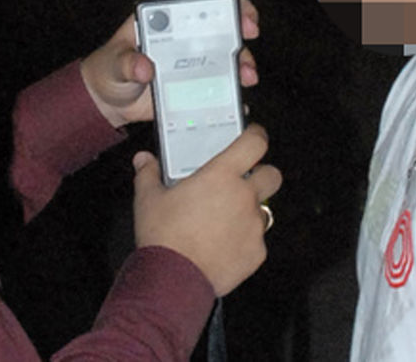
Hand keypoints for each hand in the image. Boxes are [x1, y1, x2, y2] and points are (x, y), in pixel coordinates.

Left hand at [80, 0, 259, 127]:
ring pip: (228, 42)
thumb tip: (144, 67)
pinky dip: (237, 80)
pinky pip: (225, 73)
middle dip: (239, 11)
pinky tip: (241, 89)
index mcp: (158, 14)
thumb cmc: (111, 71)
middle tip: (249, 26)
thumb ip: (127, 64)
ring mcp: (195, 50)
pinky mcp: (201, 73)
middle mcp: (182, 27)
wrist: (113, 100)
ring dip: (242, 54)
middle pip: (218, 8)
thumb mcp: (114, 65)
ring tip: (246, 72)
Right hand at [132, 124, 281, 296]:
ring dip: (250, 210)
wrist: (173, 279)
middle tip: (242, 181)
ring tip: (226, 218)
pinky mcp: (256, 252)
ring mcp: (253, 225)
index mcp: (221, 175)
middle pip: (272, 175)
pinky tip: (224, 244)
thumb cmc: (163, 236)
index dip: (256, 135)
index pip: (255, 142)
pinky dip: (244, 240)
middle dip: (262, 175)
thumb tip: (144, 160)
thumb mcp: (148, 199)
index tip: (252, 135)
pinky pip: (257, 240)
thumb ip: (148, 174)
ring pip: (264, 209)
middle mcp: (243, 196)